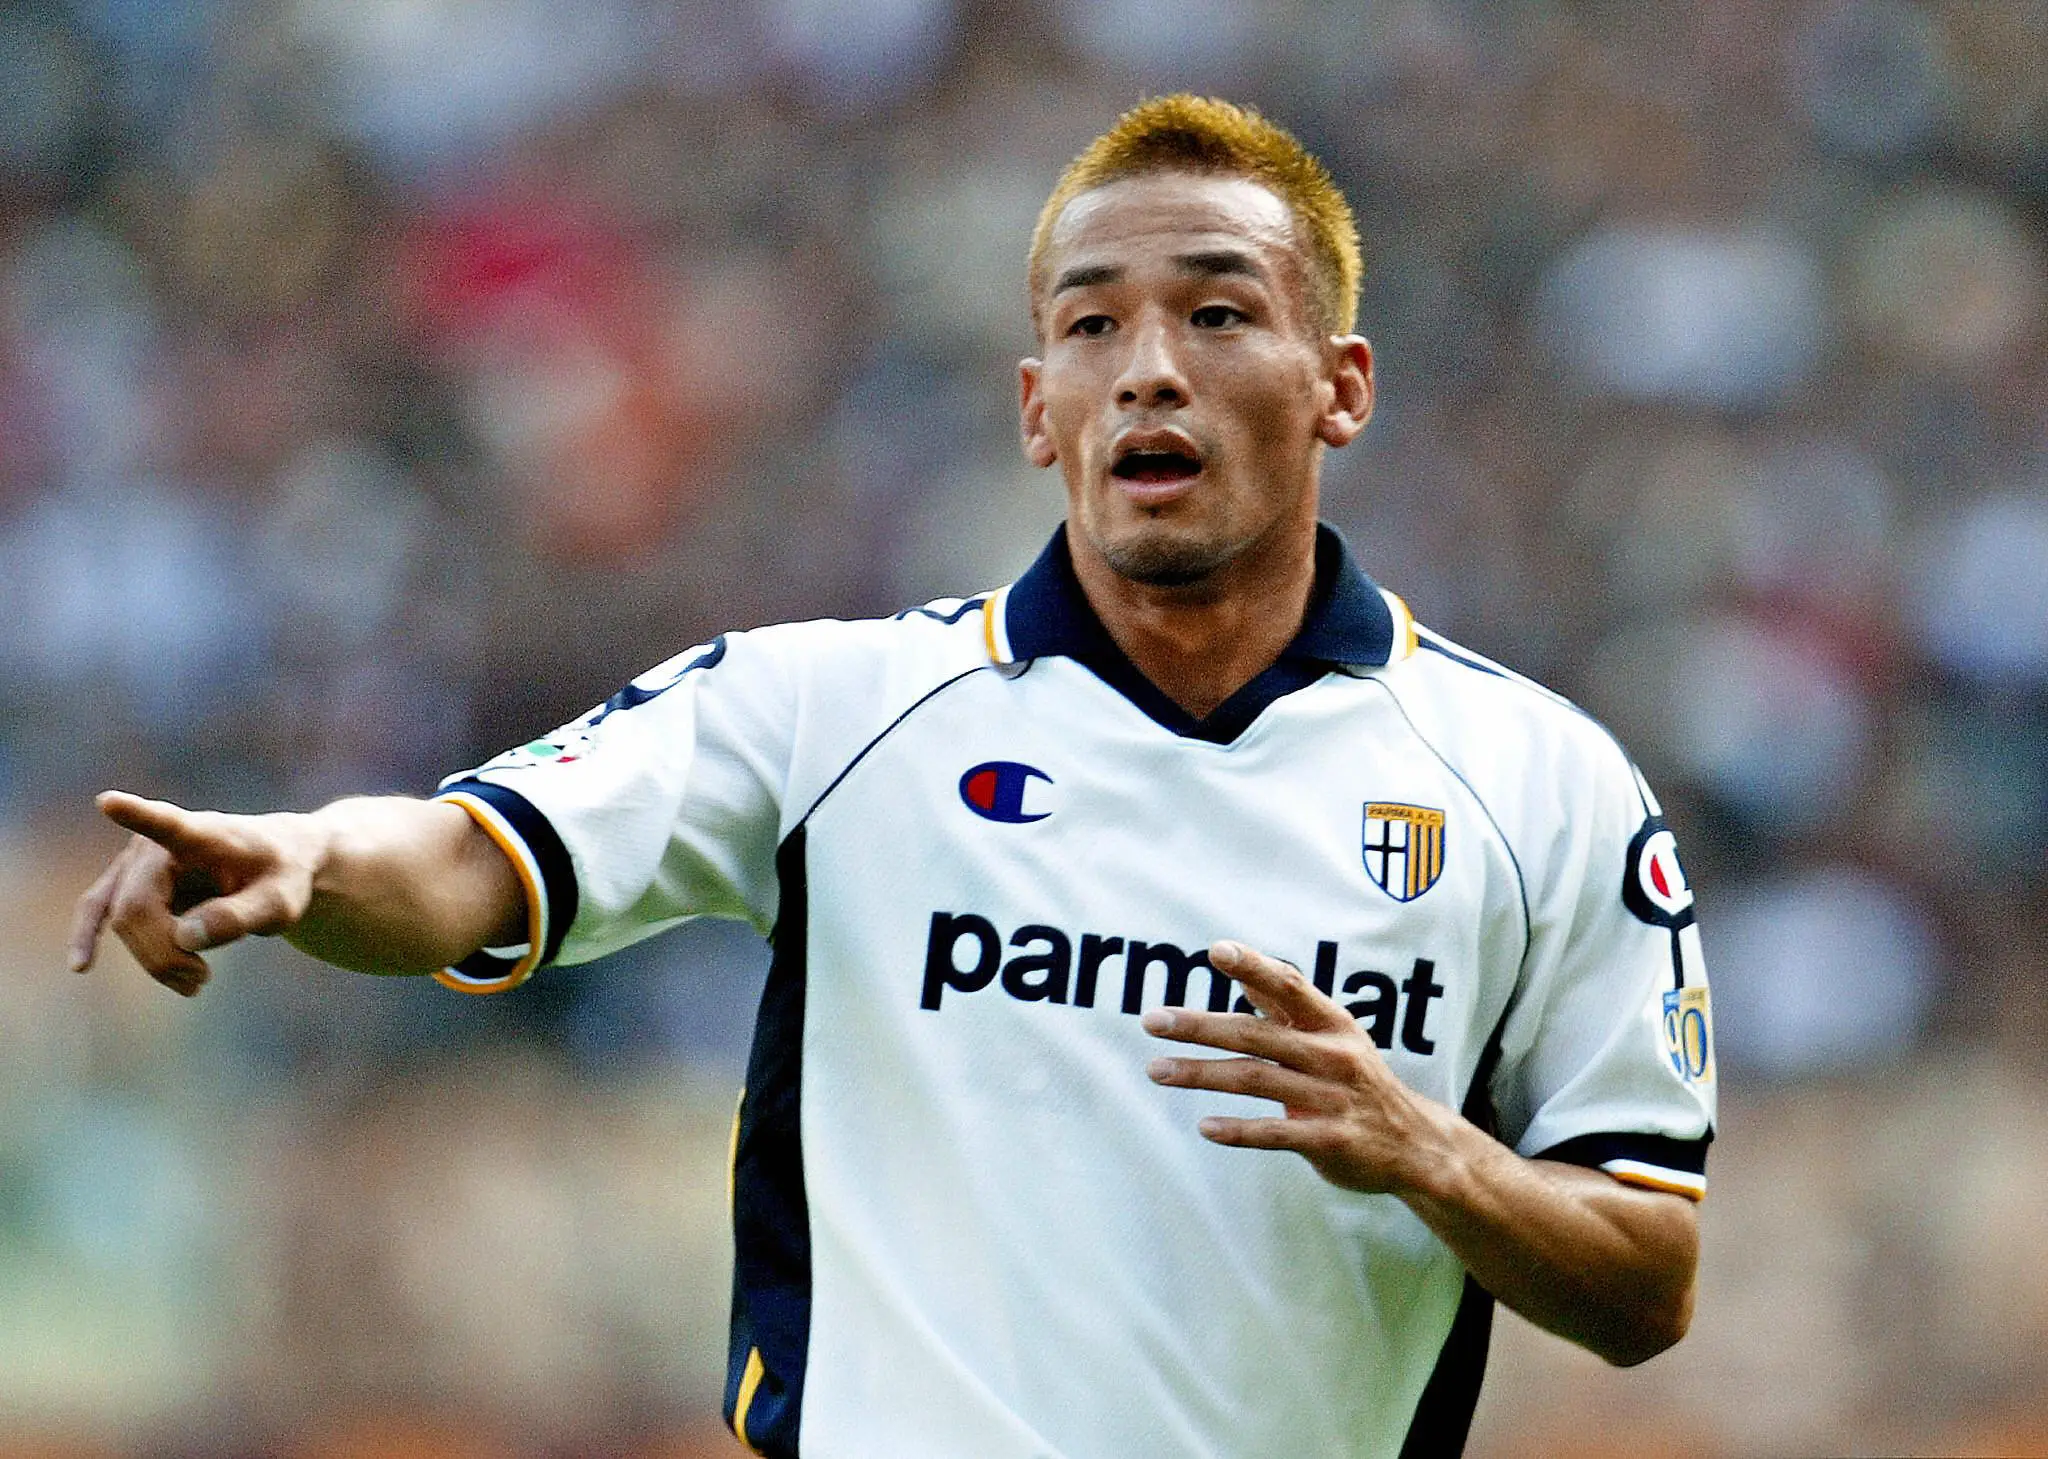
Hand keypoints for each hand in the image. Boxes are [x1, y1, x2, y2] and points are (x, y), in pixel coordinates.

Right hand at [68, 791, 322, 995]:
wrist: (277, 862)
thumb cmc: (280, 877)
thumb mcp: (281, 902)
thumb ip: (240, 917)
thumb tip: (184, 936)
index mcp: (203, 834)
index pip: (167, 824)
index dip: (137, 815)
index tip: (110, 802)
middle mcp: (158, 842)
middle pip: (137, 908)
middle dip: (164, 953)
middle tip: (203, 980)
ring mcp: (137, 860)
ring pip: (123, 920)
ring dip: (154, 958)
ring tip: (197, 980)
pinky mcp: (127, 880)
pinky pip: (99, 910)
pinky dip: (89, 937)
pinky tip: (79, 966)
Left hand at [1141, 939, 1453, 1195]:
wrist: (1417, 1145)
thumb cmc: (1358, 1080)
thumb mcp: (1332, 1035)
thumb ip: (1285, 1005)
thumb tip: (1239, 968)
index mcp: (1332, 1023)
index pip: (1290, 986)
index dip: (1254, 965)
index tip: (1215, 950)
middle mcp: (1333, 1055)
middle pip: (1256, 1034)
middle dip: (1200, 1026)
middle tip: (1152, 1021)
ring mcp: (1332, 1098)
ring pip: (1256, 1081)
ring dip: (1202, 1074)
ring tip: (1157, 1070)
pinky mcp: (1329, 1140)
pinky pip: (1275, 1133)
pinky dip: (1238, 1131)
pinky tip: (1204, 1126)